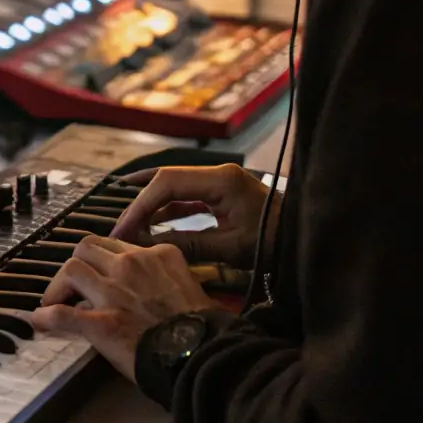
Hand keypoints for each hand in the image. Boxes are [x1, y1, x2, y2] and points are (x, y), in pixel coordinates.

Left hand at [30, 236, 215, 381]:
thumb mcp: (187, 286)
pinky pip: (63, 315)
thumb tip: (140, 291)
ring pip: (72, 269)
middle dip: (76, 265)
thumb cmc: (204, 325)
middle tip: (72, 286)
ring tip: (54, 301)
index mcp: (156, 255)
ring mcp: (114, 292)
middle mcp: (131, 265)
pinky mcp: (101, 322)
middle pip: (87, 248)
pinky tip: (38, 322)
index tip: (99, 274)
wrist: (204, 353)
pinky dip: (46, 318)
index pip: (116, 244)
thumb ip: (161, 280)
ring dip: (58, 285)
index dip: (102, 260)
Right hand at [111, 163, 276, 268]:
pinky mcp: (220, 193)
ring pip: (173, 186)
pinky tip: (149, 222)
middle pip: (166, 181)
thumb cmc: (273, 244)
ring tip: (127, 226)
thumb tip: (146, 246)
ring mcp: (218, 181)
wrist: (304, 239)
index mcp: (220, 180)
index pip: (167, 184)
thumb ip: (187, 245)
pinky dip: (166, 208)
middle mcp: (217, 174)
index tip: (122, 229)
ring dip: (151, 205)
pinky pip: (186, 196)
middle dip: (140, 204)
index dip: (140, 206)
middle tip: (119, 229)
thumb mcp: (230, 249)